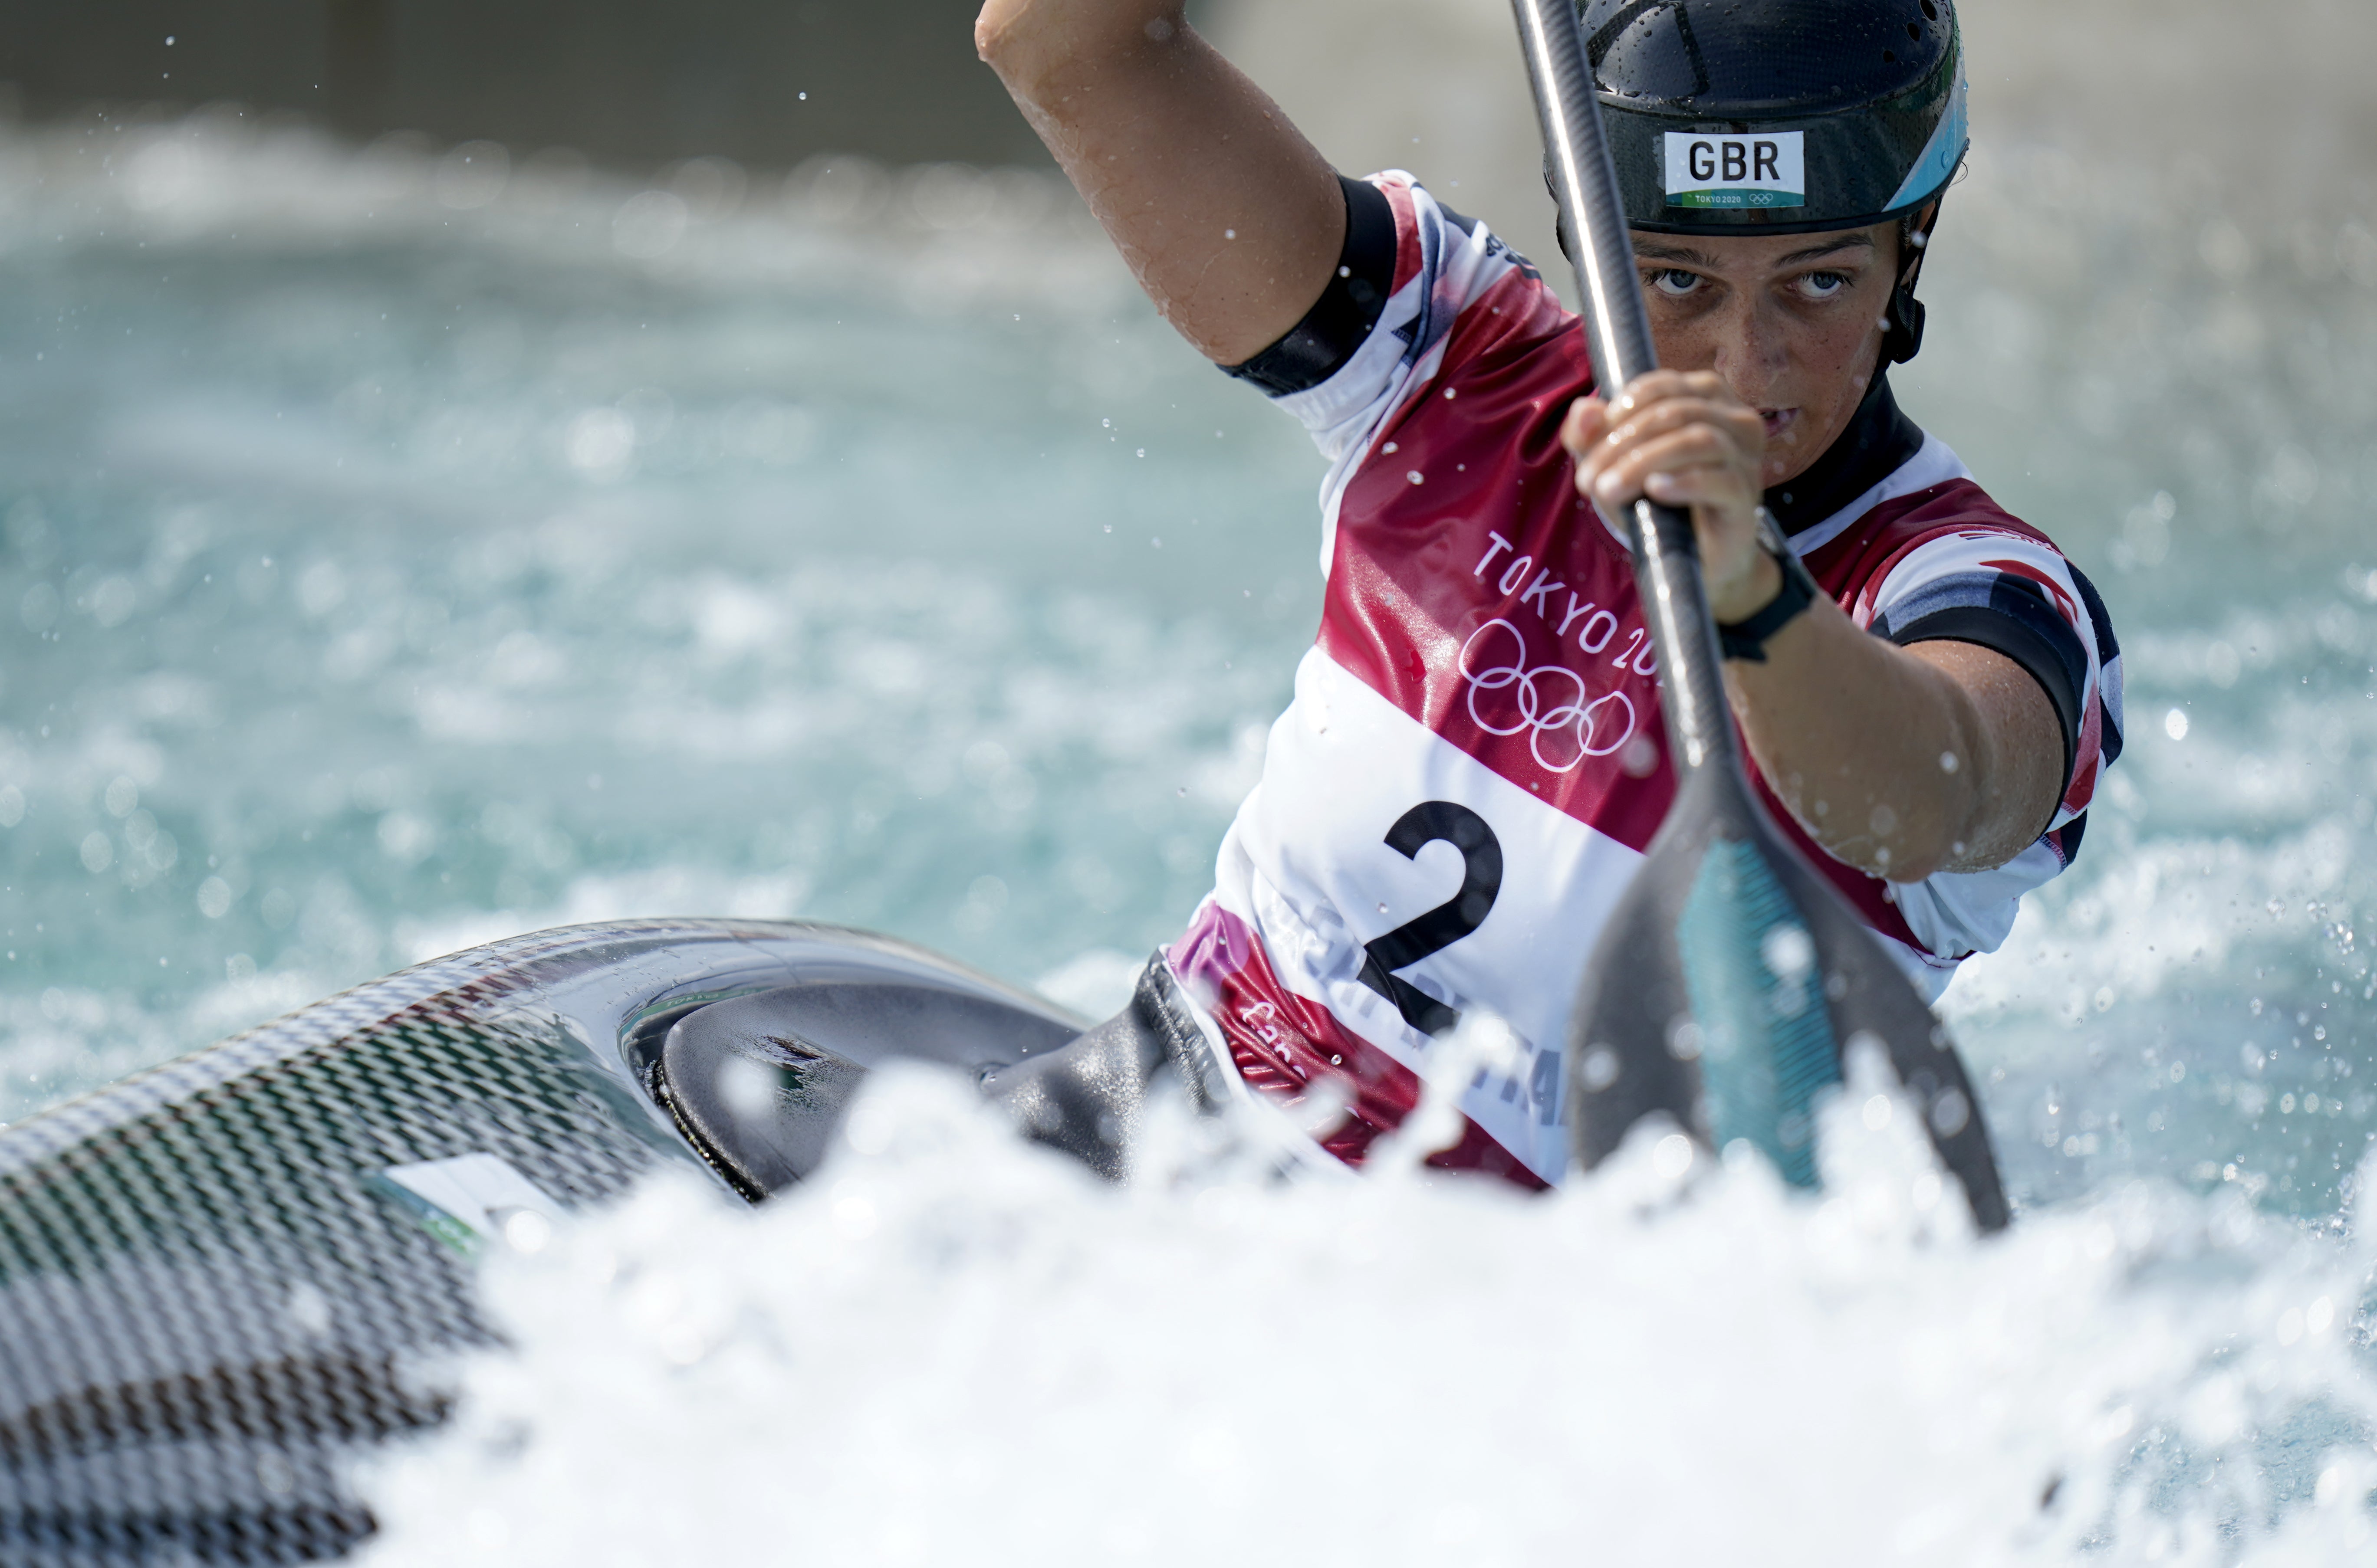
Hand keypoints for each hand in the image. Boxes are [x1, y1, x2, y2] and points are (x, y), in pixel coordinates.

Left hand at [1561, 371, 1778, 623]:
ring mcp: (1746, 459)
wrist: (1690, 558)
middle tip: (1589, 480)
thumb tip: (1584, 410)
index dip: (1622, 408)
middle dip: (1623, 442)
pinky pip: (1721, 479)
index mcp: (1706, 398)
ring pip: (1698, 440)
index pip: (1663, 386)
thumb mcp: (1611, 465)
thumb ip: (1590, 435)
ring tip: (1609, 490)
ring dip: (1643, 462)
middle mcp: (1735, 421)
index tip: (1587, 443)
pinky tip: (1655, 490)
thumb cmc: (1655, 502)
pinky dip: (1684, 482)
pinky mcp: (1745, 497)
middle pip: (1676, 412)